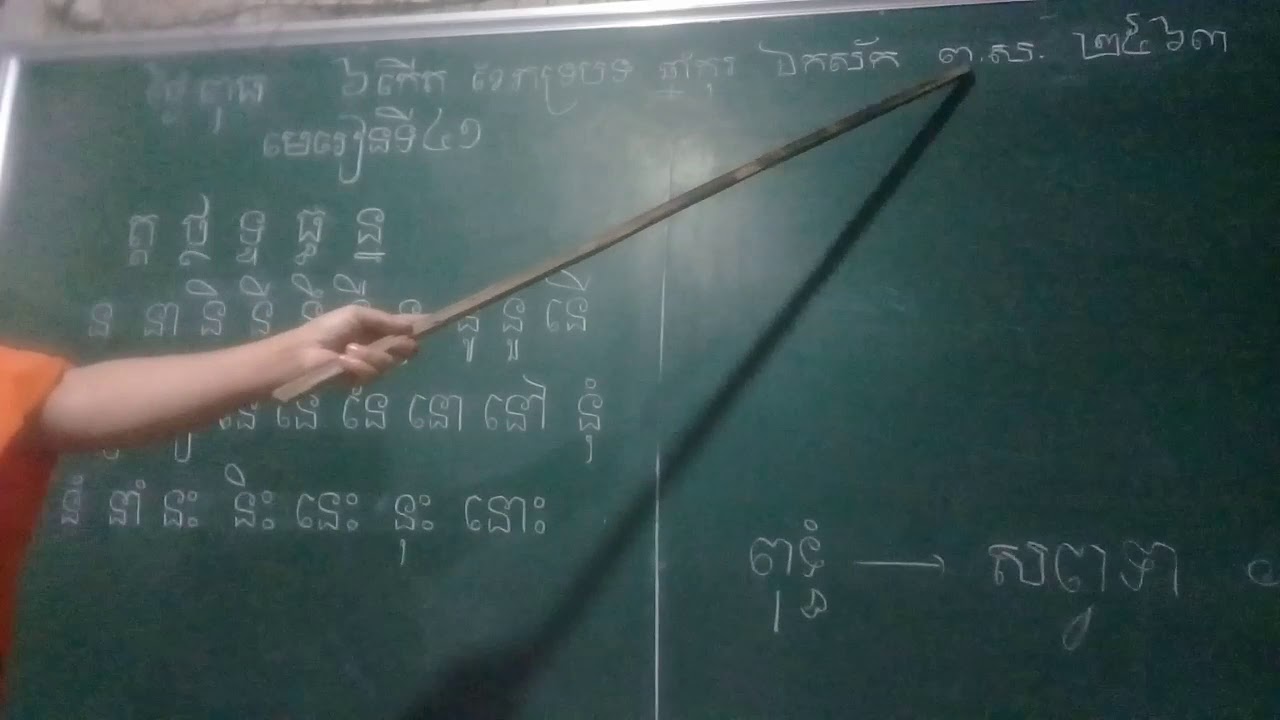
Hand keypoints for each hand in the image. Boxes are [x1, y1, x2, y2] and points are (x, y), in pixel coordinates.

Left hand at [283, 305, 423, 384]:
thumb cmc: (325, 330)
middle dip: (401, 345)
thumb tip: (413, 328)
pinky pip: (372, 374)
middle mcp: (377, 346)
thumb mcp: (357, 316)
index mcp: (376, 328)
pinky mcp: (360, 381)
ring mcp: (370, 365)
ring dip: (372, 356)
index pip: (403, 328)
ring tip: (349, 350)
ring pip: (390, 363)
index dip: (418, 326)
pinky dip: (360, 367)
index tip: (433, 323)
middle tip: (396, 343)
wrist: (300, 355)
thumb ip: (385, 321)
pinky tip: (345, 362)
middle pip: (405, 349)